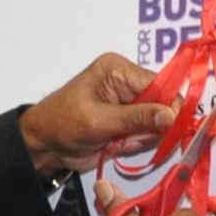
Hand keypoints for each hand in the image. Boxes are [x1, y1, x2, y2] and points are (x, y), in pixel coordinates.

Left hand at [23, 53, 178, 175]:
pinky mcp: (129, 121)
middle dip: (152, 127)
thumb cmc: (61, 124)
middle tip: (129, 140)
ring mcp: (129, 103)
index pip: (160, 84)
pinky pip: (149, 133)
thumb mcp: (98, 121)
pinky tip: (120, 146)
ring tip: (120, 143)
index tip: (168, 129)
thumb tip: (171, 116)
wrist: (44, 146)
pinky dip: (139, 144)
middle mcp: (127, 82)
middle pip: (164, 103)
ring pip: (159, 122)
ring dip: (144, 138)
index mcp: (118, 69)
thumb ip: (136, 119)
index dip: (169, 108)